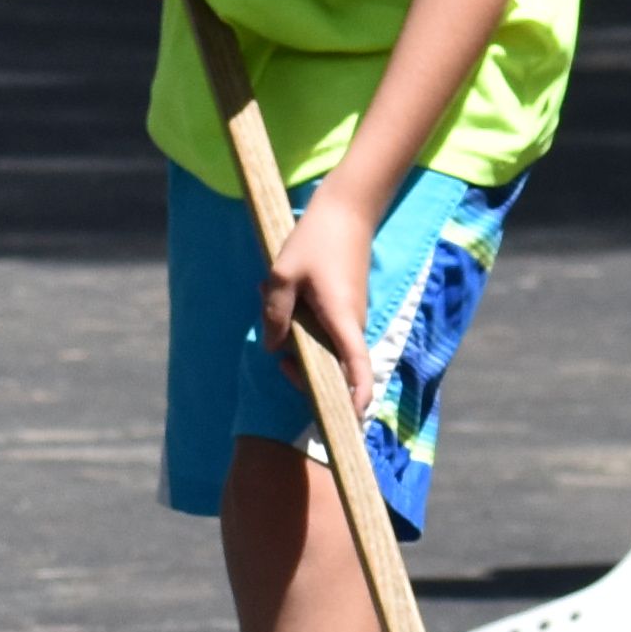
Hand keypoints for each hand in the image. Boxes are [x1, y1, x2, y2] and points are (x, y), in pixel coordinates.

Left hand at [263, 181, 390, 449]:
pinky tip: (286, 296)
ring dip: (301, 343)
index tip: (350, 421)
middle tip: (280, 360)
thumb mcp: (281, 275)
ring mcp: (351, 318)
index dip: (357, 397)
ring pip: (328, 348)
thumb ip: (274, 314)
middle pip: (338, 368)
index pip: (357, 368)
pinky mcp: (346, 310)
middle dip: (307, 374)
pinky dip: (306, 327)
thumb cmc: (314, 240)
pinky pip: (326, 332)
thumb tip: (272, 347)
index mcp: (342, 319)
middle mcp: (352, 324)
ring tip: (276, 305)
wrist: (345, 210)